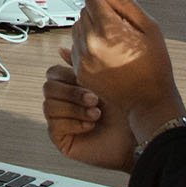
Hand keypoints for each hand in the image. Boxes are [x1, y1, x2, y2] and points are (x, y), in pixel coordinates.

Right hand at [43, 48, 136, 172]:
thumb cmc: (126, 107)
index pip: (52, 73)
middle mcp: (63, 101)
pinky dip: (74, 123)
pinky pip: (54, 125)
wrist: (137, 135)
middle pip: (48, 88)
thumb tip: (61, 49)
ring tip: (97, 115)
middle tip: (95, 99)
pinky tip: (91, 126)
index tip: (87, 80)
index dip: (67, 76)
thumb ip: (82, 64)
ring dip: (75, 109)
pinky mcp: (60, 137)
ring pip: (49, 106)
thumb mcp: (104, 80)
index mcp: (72, 84)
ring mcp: (60, 120)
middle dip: (72, 93)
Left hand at [71, 0, 185, 139]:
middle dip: (98, 16)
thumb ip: (124, 3)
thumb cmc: (154, 65)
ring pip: (76, 29)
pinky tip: (104, 55)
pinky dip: (86, 47)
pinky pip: (74, 48)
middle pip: (83, 13)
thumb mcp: (150, 27)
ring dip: (90, 31)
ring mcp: (82, 59)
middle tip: (117, 31)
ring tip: (111, 44)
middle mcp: (90, 43)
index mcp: (108, 29)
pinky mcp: (79, 72)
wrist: (148, 100)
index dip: (106, 3)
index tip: (117, 14)